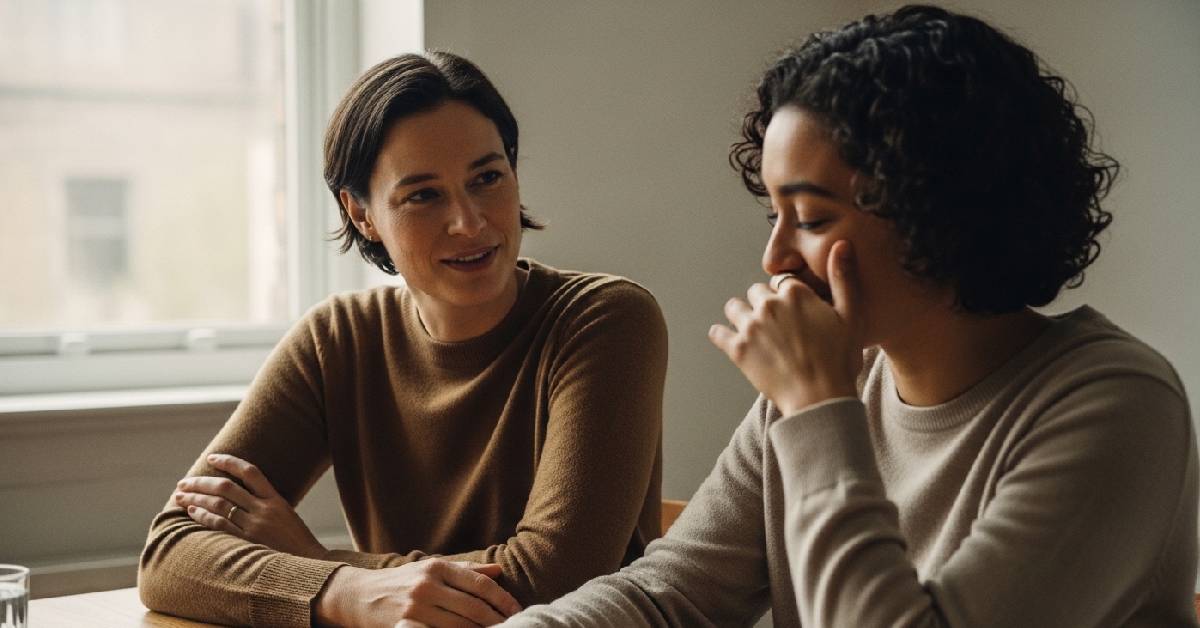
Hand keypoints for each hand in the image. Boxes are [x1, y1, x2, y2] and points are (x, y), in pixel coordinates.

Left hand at [173, 453, 325, 558]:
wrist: (309, 565)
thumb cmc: (296, 541)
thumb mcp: (286, 515)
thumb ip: (265, 503)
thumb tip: (237, 494)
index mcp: (276, 499)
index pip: (250, 472)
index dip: (229, 462)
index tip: (212, 457)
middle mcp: (264, 509)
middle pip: (226, 488)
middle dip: (201, 482)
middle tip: (183, 482)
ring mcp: (255, 526)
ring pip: (218, 505)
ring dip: (196, 499)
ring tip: (180, 496)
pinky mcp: (247, 543)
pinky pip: (220, 525)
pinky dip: (203, 516)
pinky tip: (192, 511)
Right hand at [315, 560, 522, 627]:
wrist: (359, 595)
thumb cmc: (401, 581)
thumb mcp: (430, 567)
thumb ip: (465, 570)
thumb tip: (498, 570)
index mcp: (437, 567)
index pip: (479, 583)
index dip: (501, 598)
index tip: (516, 609)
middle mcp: (427, 585)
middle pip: (472, 608)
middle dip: (496, 620)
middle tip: (512, 626)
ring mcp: (415, 608)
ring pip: (459, 626)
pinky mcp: (405, 627)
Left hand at [708, 240, 862, 415]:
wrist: (820, 398)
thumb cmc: (840, 360)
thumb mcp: (852, 316)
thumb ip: (843, 277)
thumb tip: (842, 244)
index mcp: (795, 293)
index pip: (782, 281)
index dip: (789, 294)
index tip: (794, 309)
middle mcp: (768, 305)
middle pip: (756, 292)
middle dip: (764, 303)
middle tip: (776, 323)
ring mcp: (751, 327)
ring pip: (734, 307)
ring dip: (742, 315)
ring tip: (754, 330)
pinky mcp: (737, 350)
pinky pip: (718, 333)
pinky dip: (721, 335)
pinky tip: (727, 339)